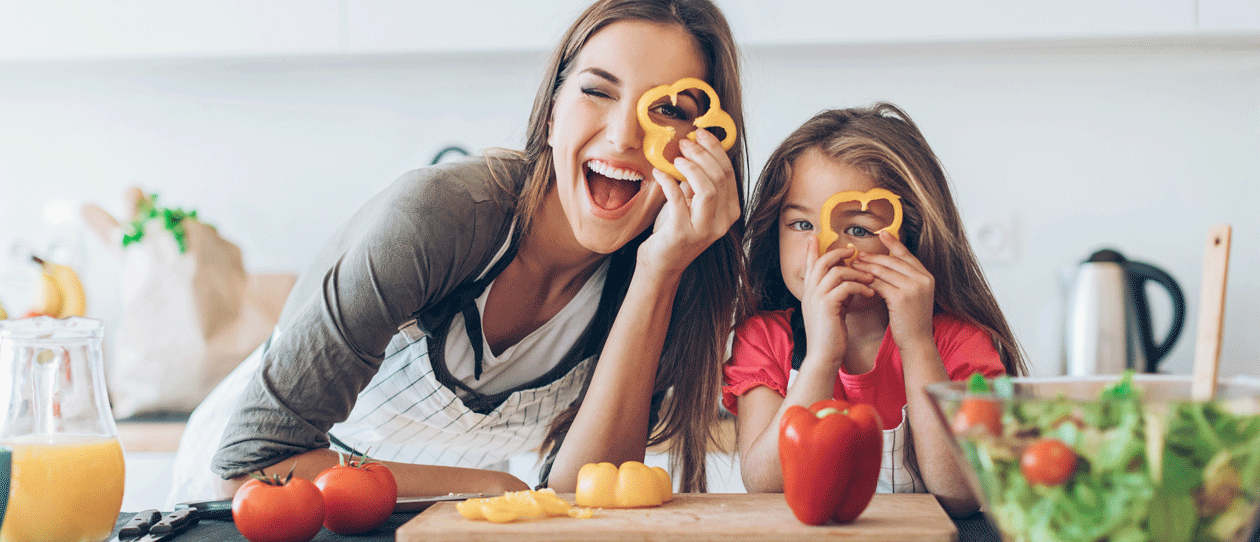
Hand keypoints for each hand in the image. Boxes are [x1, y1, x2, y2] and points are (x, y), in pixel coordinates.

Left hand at [638, 129, 740, 277]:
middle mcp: (722, 222)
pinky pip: (677, 199)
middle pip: (720, 178)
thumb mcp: (693, 203)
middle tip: (685, 142)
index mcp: (730, 211)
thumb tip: (694, 149)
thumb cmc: (676, 230)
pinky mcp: (681, 233)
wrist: (662, 263)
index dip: (716, 149)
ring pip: (708, 189)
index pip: (729, 173)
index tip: (701, 134)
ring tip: (676, 157)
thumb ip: (699, 182)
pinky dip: (668, 181)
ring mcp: (703, 230)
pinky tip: (659, 173)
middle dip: (702, 154)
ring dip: (691, 167)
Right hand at [799, 238, 874, 369]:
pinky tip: (870, 292)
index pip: (809, 265)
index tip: (816, 237)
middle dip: (838, 253)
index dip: (812, 250)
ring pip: (836, 272)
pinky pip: (845, 286)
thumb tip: (849, 282)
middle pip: (822, 262)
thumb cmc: (831, 336)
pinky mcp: (827, 305)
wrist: (824, 356)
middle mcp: (809, 292)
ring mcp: (816, 298)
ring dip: (856, 272)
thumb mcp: (832, 310)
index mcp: (809, 293)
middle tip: (853, 251)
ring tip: (870, 278)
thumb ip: (836, 295)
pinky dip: (860, 287)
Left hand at [851, 231, 935, 351]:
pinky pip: (879, 284)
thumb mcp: (914, 296)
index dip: (894, 243)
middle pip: (893, 261)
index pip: (907, 255)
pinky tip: (857, 279)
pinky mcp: (901, 297)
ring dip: (866, 267)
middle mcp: (923, 279)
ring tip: (853, 263)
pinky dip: (866, 281)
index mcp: (927, 276)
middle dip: (873, 256)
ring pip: (884, 271)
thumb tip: (886, 265)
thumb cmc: (912, 321)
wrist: (917, 342)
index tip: (882, 233)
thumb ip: (906, 280)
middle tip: (858, 253)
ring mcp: (913, 288)